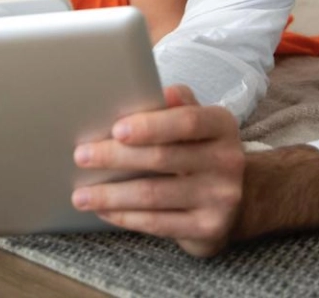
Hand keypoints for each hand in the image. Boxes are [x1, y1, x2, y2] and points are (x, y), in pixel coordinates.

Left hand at [71, 85, 244, 256]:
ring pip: (153, 195)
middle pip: (162, 158)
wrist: (237, 199)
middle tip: (81, 156)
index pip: (187, 121)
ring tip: (80, 194)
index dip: (151, 125)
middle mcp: (227, 160)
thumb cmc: (200, 150)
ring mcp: (220, 197)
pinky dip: (125, 216)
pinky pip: (157, 222)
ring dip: (111, 194)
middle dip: (115, 157)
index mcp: (222, 126)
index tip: (116, 129)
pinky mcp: (208, 228)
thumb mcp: (196, 122)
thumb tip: (151, 89)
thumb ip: (174, 105)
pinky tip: (104, 210)